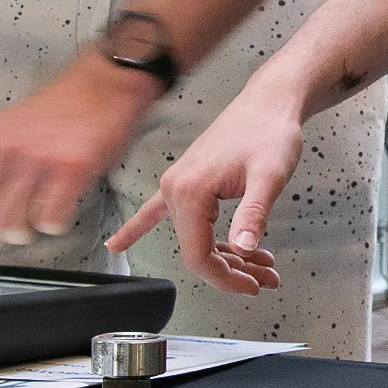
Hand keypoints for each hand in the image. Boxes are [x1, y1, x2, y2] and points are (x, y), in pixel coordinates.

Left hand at [0, 51, 158, 264]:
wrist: (102, 84)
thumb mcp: (6, 131)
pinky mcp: (68, 169)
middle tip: (5, 231)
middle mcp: (1, 151)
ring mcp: (35, 161)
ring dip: (21, 233)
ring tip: (35, 218)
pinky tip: (60, 209)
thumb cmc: (56, 112)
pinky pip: (48, 220)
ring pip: (8, 225)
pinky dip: (52, 225)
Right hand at [105, 63, 308, 294]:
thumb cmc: (270, 132)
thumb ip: (254, 213)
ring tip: (261, 264)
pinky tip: (117, 243)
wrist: (268, 102)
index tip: (254, 285)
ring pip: (195, 237)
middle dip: (234, 270)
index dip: (226, 279)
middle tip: (268, 277)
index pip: (198, 255)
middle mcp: (174, 189)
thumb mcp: (270, 175)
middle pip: (198, 250)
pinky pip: (157, 212)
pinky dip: (139, 229)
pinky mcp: (185, 179)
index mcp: (191, 191)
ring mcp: (177, 184)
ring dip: (225, 257)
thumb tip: (243, 249)